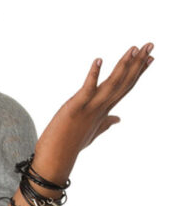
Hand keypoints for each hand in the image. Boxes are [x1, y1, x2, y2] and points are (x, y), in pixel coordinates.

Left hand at [32, 44, 154, 180]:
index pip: (126, 87)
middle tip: (150, 44)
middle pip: (124, 82)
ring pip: (112, 83)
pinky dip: (93, 74)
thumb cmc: (69, 146)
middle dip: (138, 63)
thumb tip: (117, 119)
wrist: (54, 161)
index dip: (138, 72)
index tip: (151, 58)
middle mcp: (101, 108)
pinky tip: (98, 59)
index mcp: (104, 111)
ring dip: (123, 65)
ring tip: (133, 48)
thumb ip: (105, 124)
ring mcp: (90, 108)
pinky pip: (87, 88)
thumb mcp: (91, 133)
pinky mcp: (75, 108)